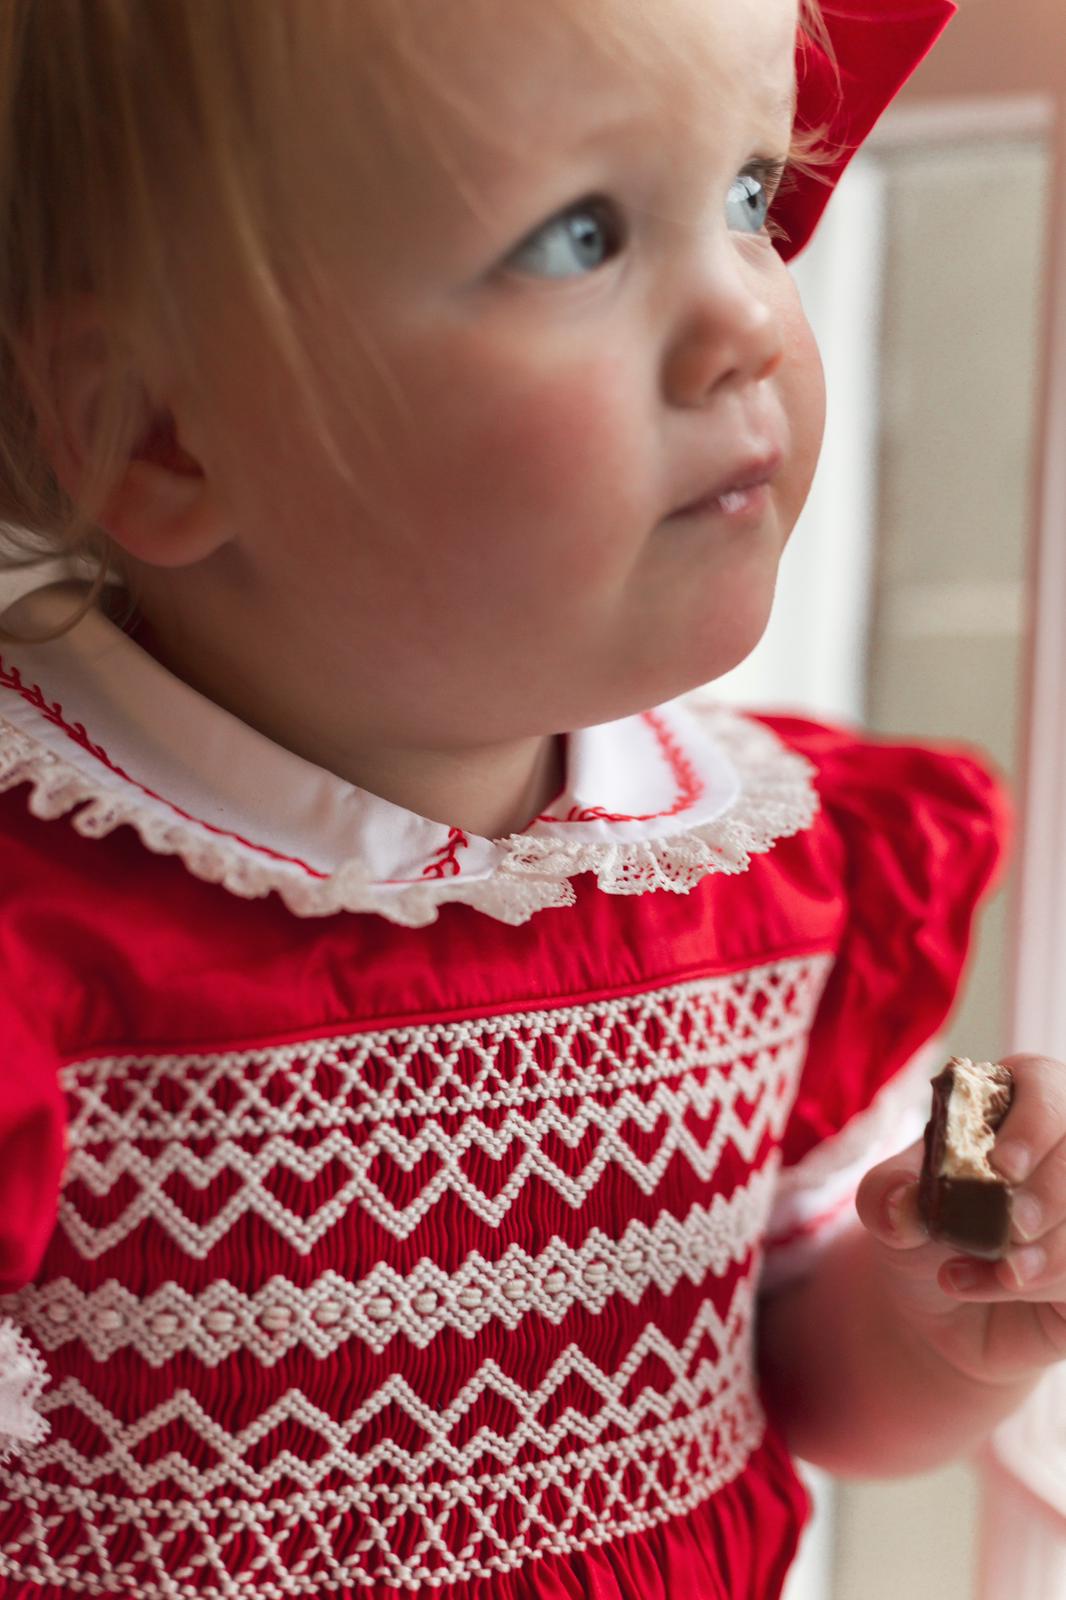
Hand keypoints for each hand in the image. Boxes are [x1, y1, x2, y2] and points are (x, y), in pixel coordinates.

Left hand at [856, 1054, 1065, 1388]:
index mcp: (1009, 1106)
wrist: (934, 1305)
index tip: (1004, 1165)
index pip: (1043, 1085)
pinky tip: (999, 1283)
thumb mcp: (889, 1206)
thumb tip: (901, 1207)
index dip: (1032, 1122)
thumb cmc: (920, 1232)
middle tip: (1012, 1225)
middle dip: (1048, 1191)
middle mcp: (1054, 1148)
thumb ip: (886, 1195)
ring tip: (996, 1270)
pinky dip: (1045, 1279)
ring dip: (1045, 1249)